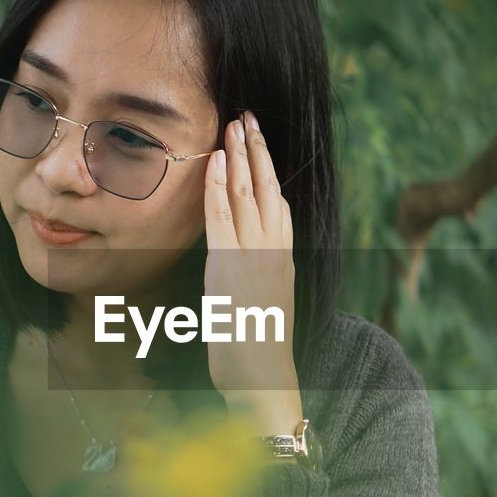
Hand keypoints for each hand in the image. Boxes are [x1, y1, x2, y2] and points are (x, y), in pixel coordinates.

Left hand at [203, 111, 301, 433]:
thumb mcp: (261, 305)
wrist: (264, 379)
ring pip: (246, 195)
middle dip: (256, 150)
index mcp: (282, 259)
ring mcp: (253, 256)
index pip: (277, 202)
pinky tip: (213, 162)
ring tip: (233, 126)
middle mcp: (273, 251)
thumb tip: (242, 266)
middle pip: (266, 189)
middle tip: (247, 117)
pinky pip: (222, 218)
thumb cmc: (258, 352)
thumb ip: (255, 278)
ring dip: (238, 157)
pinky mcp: (229, 267)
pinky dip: (217, 187)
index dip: (268, 170)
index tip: (260, 142)